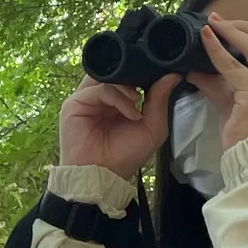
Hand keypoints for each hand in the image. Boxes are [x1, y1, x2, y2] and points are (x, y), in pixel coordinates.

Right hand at [57, 77, 179, 179]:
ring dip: (127, 85)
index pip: (127, 76)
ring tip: (139, 101)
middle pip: (115, 72)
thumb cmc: (125, 156)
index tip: (161, 75)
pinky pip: (99, 90)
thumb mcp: (153, 128)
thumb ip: (160, 101)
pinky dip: (118, 97)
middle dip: (134, 75)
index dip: (143, 73)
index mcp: (116, 101)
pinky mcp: (75, 104)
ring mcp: (87, 99)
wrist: (103, 175)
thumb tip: (173, 76)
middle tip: (149, 84)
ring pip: (107, 77)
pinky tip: (131, 112)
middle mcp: (100, 98)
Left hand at [191, 15, 247, 150]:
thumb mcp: (243, 104)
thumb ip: (224, 85)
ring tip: (211, 24)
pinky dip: (216, 51)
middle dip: (243, 27)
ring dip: (230, 32)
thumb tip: (197, 70)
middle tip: (220, 20)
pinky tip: (205, 41)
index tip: (238, 25)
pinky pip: (232, 67)